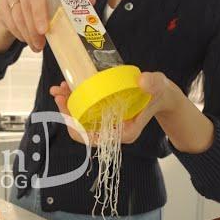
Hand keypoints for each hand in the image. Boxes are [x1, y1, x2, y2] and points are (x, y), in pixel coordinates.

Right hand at [0, 0, 95, 52]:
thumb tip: (91, 0)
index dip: (40, 13)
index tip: (44, 31)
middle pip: (25, 9)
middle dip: (33, 31)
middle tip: (41, 46)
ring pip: (16, 17)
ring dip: (26, 35)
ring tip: (36, 47)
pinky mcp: (0, 3)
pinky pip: (9, 22)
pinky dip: (18, 33)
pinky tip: (26, 40)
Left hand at [49, 72, 181, 144]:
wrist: (161, 94)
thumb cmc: (160, 93)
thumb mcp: (159, 86)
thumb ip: (153, 84)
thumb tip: (142, 81)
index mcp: (123, 133)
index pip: (92, 138)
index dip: (75, 126)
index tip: (66, 110)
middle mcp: (111, 131)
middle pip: (81, 128)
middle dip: (66, 112)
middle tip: (58, 93)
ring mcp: (106, 123)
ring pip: (80, 118)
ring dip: (67, 104)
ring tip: (59, 88)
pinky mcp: (103, 113)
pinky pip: (85, 110)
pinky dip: (75, 99)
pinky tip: (69, 86)